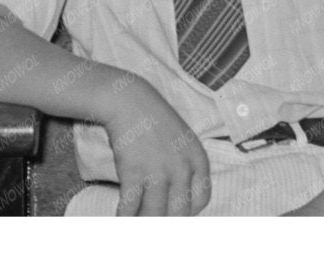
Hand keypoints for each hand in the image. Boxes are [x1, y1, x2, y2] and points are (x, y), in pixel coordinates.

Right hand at [102, 79, 210, 216]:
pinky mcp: (135, 172)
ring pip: (155, 216)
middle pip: (179, 213)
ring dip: (144, 222)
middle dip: (166, 221)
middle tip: (153, 219)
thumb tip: (176, 206)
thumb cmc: (156, 123)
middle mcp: (182, 167)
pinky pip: (130, 209)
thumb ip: (185, 170)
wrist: (131, 102)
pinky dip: (125, 218)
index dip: (188, 212)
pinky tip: (122, 217)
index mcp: (197, 158)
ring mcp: (158, 170)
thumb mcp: (182, 143)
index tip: (174, 213)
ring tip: (137, 222)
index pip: (201, 200)